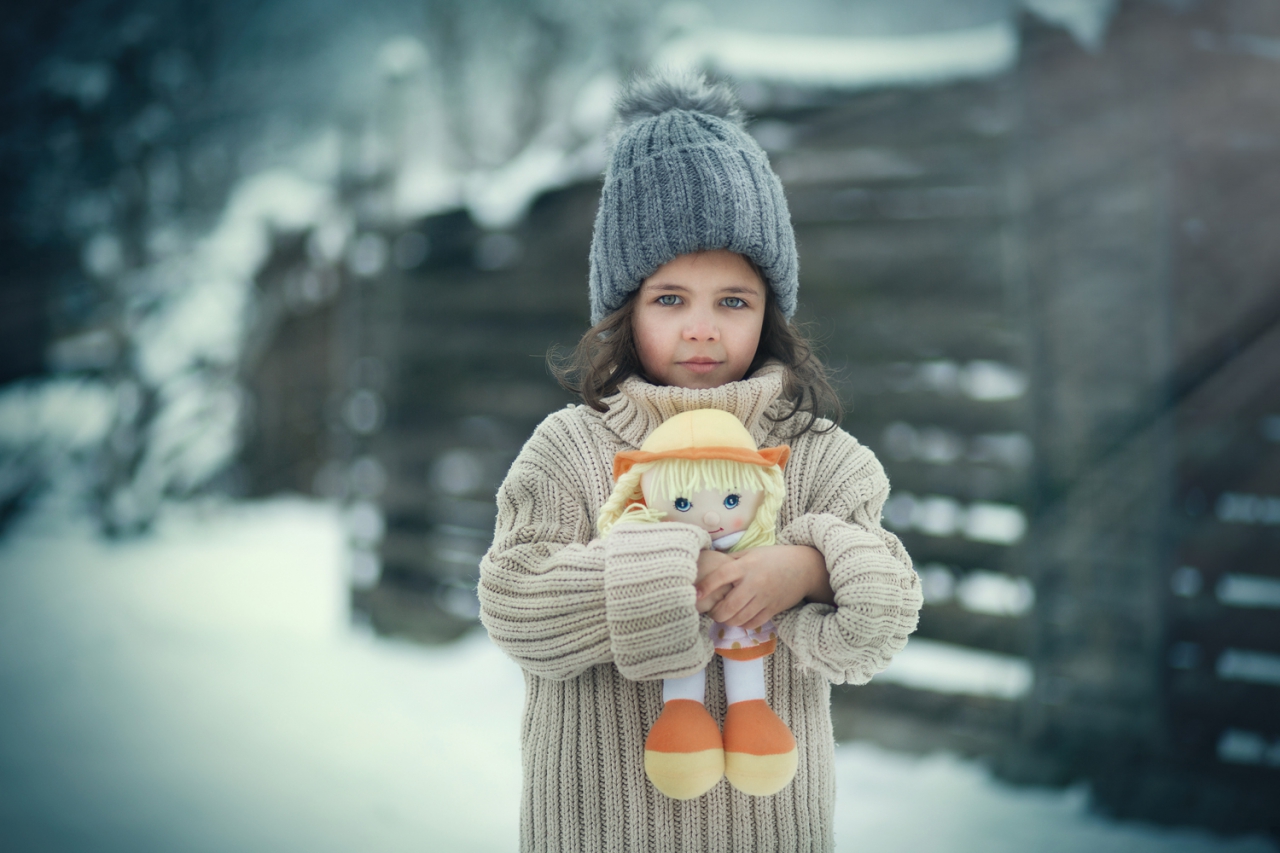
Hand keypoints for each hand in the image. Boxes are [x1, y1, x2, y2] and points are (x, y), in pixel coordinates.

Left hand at [694, 545, 832, 629]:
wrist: (804, 567)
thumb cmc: (774, 558)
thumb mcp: (751, 553)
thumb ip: (731, 560)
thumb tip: (709, 565)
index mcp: (746, 566)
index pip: (721, 576)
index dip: (706, 586)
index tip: (696, 593)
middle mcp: (755, 583)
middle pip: (729, 606)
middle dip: (716, 613)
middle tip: (711, 612)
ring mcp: (764, 598)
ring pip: (740, 618)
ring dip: (727, 621)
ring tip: (722, 616)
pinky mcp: (773, 609)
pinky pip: (753, 623)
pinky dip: (742, 624)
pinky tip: (738, 619)